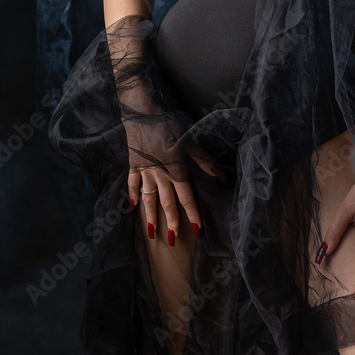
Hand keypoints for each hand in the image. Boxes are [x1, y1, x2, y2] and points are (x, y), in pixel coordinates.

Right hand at [123, 111, 227, 244]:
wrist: (142, 114)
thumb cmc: (168, 125)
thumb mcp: (189, 140)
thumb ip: (204, 160)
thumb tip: (222, 176)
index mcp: (176, 170)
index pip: (186, 198)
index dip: (193, 215)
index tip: (197, 231)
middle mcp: (160, 175)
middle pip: (167, 203)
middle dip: (171, 222)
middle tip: (172, 240)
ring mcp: (145, 172)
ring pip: (148, 199)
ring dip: (151, 217)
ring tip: (152, 233)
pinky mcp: (133, 166)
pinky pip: (132, 185)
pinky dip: (133, 197)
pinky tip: (133, 209)